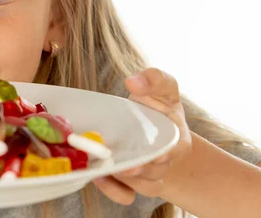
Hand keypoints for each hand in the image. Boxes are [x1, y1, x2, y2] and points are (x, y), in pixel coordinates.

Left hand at [92, 68, 191, 203]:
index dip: (164, 154)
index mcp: (177, 140)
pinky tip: (98, 177)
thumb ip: (155, 80)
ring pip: (139, 186)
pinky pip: (125, 196)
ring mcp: (148, 176)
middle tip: (121, 164)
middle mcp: (164, 162)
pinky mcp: (131, 185)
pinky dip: (113, 191)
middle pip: (154, 172)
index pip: (175, 151)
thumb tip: (134, 81)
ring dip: (122, 179)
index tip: (153, 152)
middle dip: (138, 170)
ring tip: (102, 168)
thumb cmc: (157, 107)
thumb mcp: (162, 89)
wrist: (154, 129)